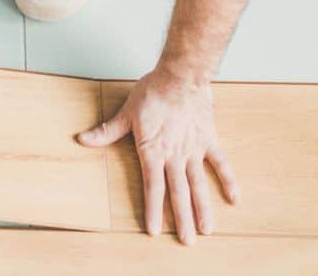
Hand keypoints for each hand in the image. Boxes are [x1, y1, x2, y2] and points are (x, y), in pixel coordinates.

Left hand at [78, 68, 238, 243]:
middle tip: (187, 241)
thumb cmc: (153, 91)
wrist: (180, 75)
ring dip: (203, 207)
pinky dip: (228, 180)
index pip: (153, 187)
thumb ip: (107, 131)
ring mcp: (194, 149)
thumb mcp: (127, 112)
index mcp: (153, 151)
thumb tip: (83, 139)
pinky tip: (234, 198)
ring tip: (207, 229)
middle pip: (179, 193)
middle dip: (182, 219)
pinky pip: (221, 163)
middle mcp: (175, 155)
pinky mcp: (209, 139)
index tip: (154, 229)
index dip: (153, 209)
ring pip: (199, 184)